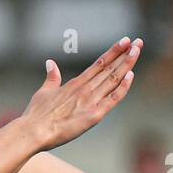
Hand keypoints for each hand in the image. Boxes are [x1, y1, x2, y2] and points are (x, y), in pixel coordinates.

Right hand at [20, 37, 141, 150]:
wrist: (34, 130)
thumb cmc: (36, 114)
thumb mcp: (44, 92)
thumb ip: (51, 77)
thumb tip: (50, 63)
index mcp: (75, 84)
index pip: (99, 64)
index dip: (113, 52)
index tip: (124, 41)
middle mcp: (85, 89)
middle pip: (109, 68)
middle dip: (125, 54)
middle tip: (138, 42)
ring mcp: (91, 101)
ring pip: (113, 79)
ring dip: (127, 64)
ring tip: (137, 51)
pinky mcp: (94, 115)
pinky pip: (112, 99)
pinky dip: (123, 88)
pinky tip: (131, 76)